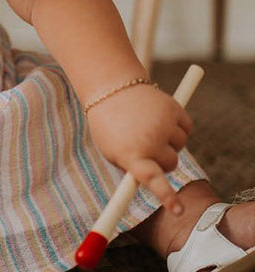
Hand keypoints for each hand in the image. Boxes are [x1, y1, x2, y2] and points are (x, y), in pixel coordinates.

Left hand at [86, 83, 192, 214]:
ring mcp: (163, 124)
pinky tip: (159, 115)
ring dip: (169, 138)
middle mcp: (149, 141)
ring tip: (147, 123)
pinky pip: (187, 127)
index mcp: (131, 153)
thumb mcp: (113, 149)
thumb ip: (133, 168)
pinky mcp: (173, 109)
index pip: (152, 180)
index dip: (166, 196)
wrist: (109, 86)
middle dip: (162, 158)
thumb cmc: (110, 124)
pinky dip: (178, 124)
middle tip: (144, 142)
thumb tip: (157, 185)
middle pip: (171, 163)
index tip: (178, 210)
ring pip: (180, 144)